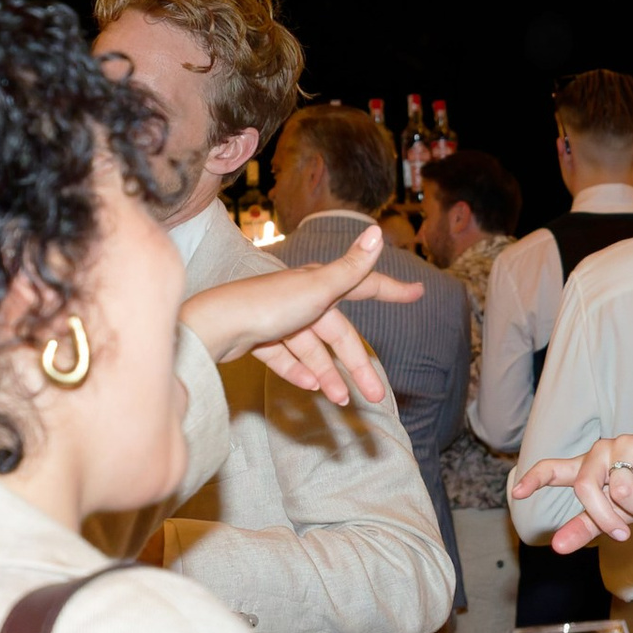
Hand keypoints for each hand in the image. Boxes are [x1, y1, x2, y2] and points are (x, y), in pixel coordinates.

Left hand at [188, 228, 424, 407]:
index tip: (416, 293)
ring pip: (311, 350)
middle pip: (337, 334)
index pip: (364, 283)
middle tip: (375, 393)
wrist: (216, 327)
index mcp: (319, 283)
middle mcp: (301, 298)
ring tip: (341, 400)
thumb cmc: (269, 305)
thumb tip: (379, 232)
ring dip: (328, 374)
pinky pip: (285, 358)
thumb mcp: (318, 288)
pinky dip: (297, 372)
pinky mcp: (258, 338)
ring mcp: (279, 319)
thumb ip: (351, 267)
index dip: (391, 290)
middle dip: (357, 364)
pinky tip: (309, 388)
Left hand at [513, 426, 632, 553]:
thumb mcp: (615, 515)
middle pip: (586, 489)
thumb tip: (556, 547)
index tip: (517, 493)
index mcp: (587, 468)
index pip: (553, 469)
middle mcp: (600, 451)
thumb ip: (585, 527)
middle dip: (606, 518)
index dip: (534, 480)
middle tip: (623, 534)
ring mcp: (625, 443)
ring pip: (623, 491)